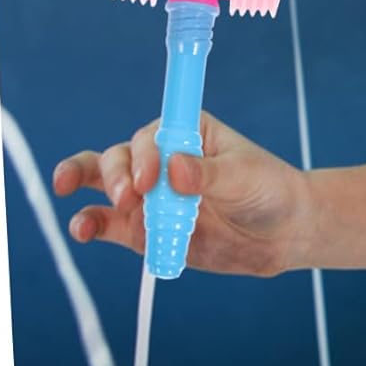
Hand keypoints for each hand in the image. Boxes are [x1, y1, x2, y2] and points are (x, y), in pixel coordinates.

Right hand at [53, 111, 308, 276]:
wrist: (281, 234)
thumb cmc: (268, 189)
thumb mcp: (244, 176)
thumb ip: (207, 174)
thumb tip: (175, 168)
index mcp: (189, 132)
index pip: (154, 132)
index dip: (144, 150)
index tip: (151, 177)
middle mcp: (163, 159)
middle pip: (121, 156)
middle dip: (116, 174)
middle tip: (131, 197)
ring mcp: (151, 195)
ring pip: (104, 184)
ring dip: (87, 192)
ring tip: (86, 221)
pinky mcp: (143, 229)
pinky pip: (108, 223)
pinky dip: (91, 224)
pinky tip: (84, 229)